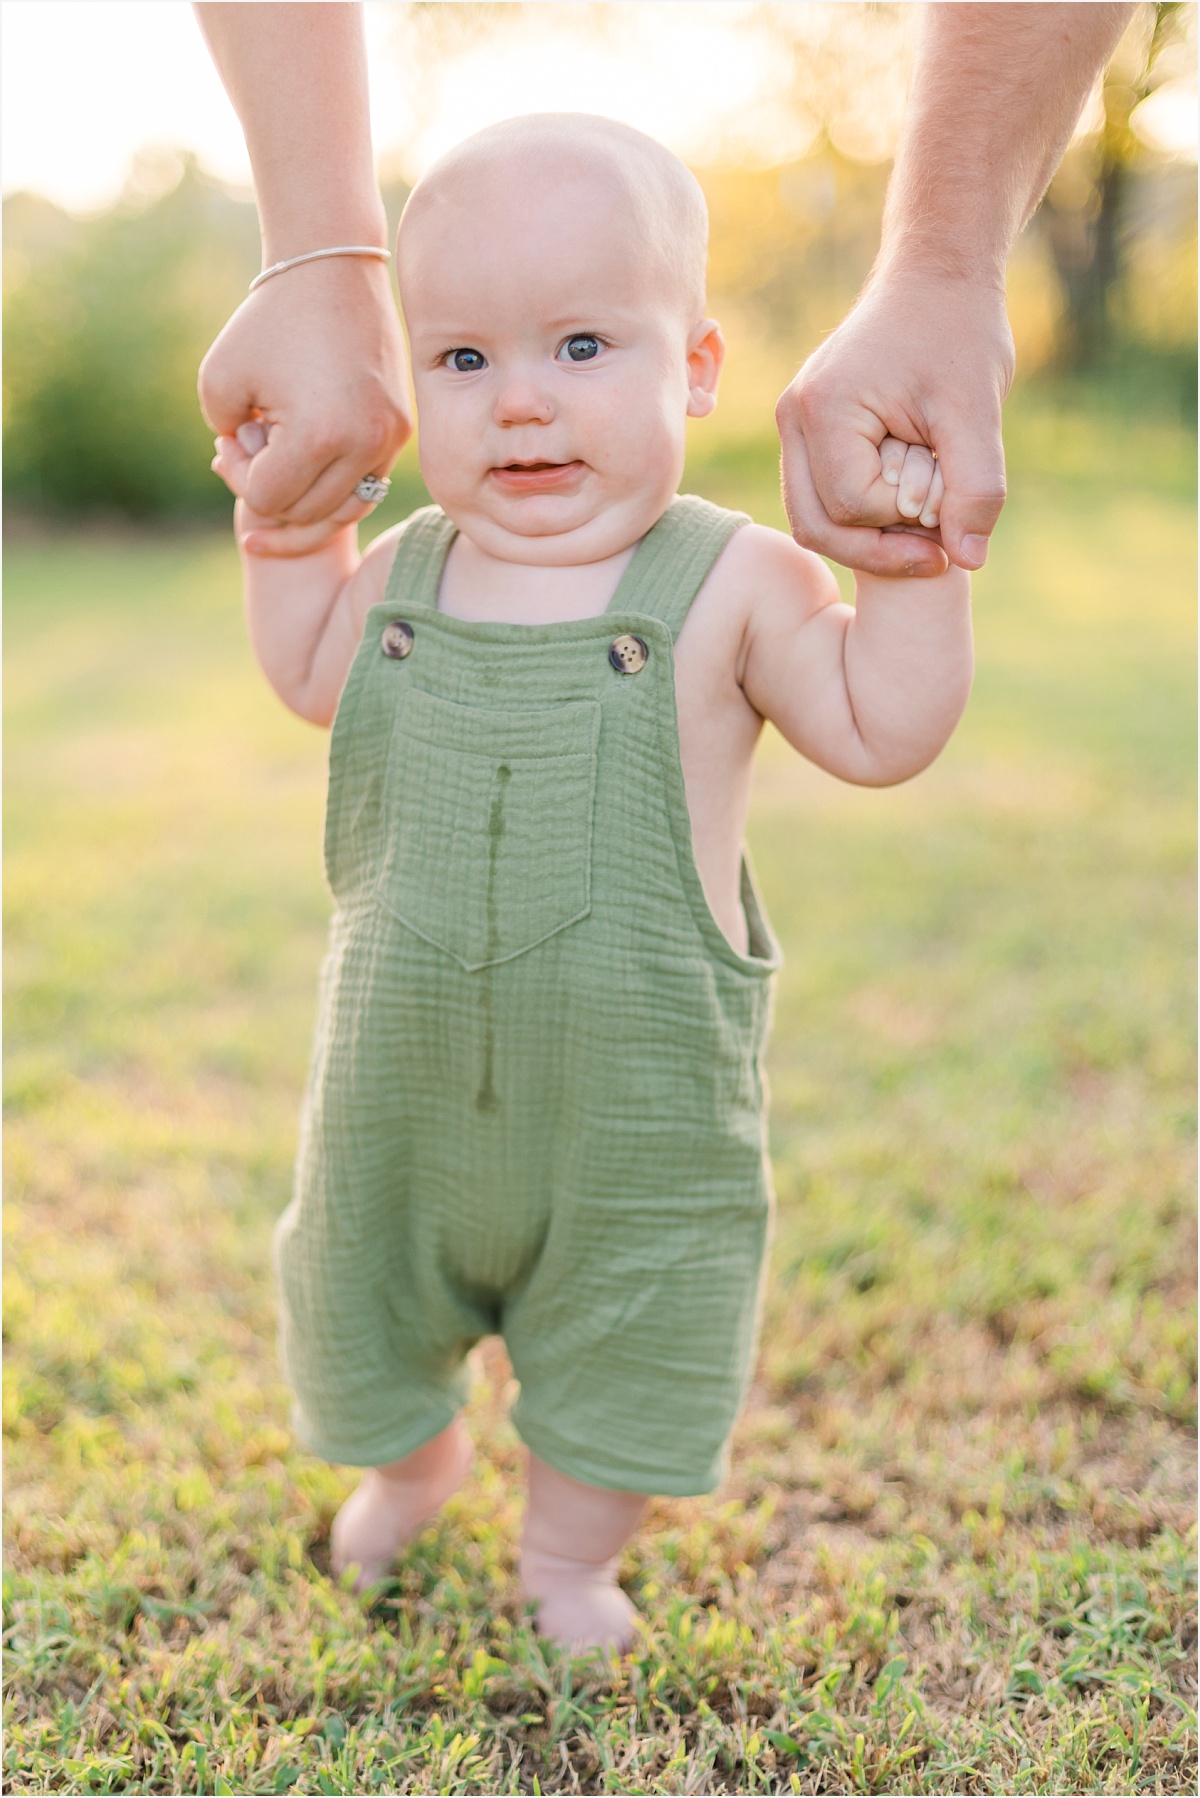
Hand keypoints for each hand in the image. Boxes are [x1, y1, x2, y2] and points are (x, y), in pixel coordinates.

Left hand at [199, 255, 412, 551]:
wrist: (334, 269)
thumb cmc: (269, 320)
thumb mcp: (219, 379)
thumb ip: (226, 441)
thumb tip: (255, 483)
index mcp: (320, 435)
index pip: (268, 499)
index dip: (237, 475)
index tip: (232, 434)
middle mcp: (365, 446)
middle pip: (305, 513)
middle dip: (268, 487)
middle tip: (249, 443)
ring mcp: (390, 441)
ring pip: (343, 511)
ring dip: (303, 498)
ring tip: (276, 463)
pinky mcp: (400, 430)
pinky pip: (367, 485)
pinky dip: (334, 485)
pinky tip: (306, 460)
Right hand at [777, 271, 1014, 576]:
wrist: (936, 280)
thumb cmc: (959, 333)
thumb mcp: (978, 410)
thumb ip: (977, 486)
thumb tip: (969, 560)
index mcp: (823, 406)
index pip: (853, 505)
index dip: (904, 524)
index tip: (952, 510)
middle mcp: (792, 418)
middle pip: (816, 525)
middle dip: (880, 549)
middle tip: (939, 552)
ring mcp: (793, 427)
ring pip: (813, 521)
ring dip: (870, 540)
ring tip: (925, 533)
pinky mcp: (808, 434)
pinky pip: (821, 501)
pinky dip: (863, 520)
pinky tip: (909, 512)